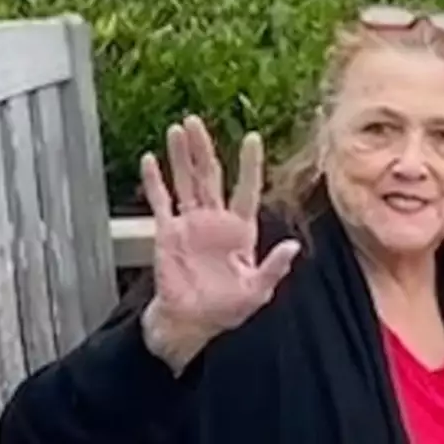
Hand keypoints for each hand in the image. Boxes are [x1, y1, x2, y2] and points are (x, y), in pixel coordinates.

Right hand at [139, 116, 299, 370]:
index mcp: (241, 230)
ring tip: (177, 129)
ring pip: (186, 182)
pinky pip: (160, 202)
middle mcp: (215, 221)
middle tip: (196, 121)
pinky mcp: (167, 234)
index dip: (249, 165)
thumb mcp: (258, 290)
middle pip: (210, 176)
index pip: (247, 189)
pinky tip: (150, 161)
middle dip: (203, 148)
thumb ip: (274, 268)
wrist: (192, 323)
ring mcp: (190, 225)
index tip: (252, 138)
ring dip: (180, 157)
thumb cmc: (227, 308)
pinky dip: (154, 182)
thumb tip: (293, 247)